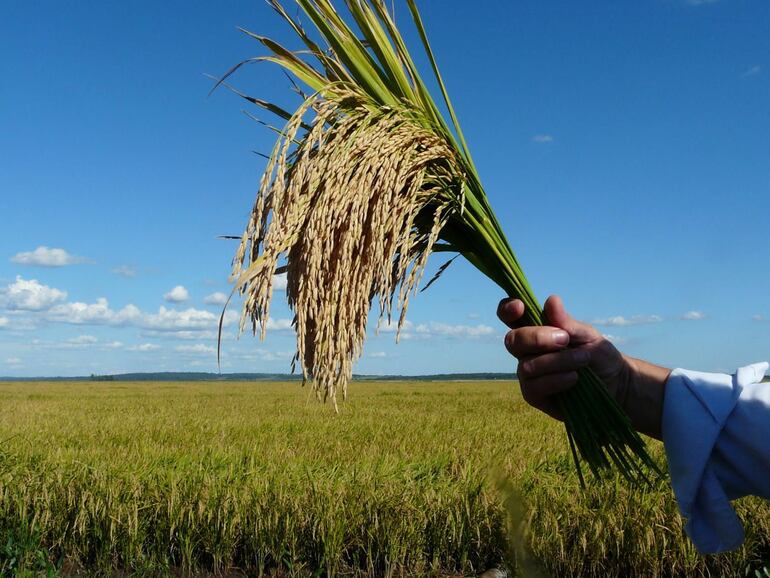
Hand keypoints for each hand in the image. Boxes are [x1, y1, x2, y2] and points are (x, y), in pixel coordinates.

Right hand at [497, 295, 669, 439]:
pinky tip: (573, 378)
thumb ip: (567, 322)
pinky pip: (533, 386)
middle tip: (564, 339)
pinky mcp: (534, 395)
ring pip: (526, 365)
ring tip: (582, 361)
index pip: (511, 317)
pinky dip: (555, 380)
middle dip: (536, 338)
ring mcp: (528, 374)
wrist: (616, 386)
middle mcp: (527, 351)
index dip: (507, 310)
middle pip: (512, 340)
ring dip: (556, 361)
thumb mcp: (588, 336)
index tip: (520, 308)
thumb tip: (551, 300)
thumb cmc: (599, 356)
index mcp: (536, 330)